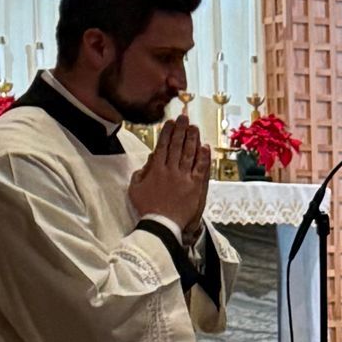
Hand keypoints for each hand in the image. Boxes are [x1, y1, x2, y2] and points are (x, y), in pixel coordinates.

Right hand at [129, 117, 210, 233]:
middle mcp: (170, 170)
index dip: (167, 133)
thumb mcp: (136, 188)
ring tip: (194, 127)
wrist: (161, 224)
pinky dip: (203, 157)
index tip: (170, 122)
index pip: (162, 146)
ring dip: (192, 139)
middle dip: (181, 130)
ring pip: (189, 153)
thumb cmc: (146, 208)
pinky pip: (200, 168)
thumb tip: (150, 159)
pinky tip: (205, 147)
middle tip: (184, 118)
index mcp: (155, 169)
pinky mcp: (195, 186)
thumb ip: (141, 172)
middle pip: (176, 146)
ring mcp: (183, 177)